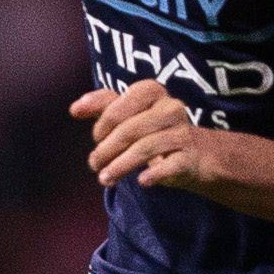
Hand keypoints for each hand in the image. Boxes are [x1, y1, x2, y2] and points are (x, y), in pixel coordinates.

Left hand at [71, 79, 226, 191]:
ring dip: (120, 166)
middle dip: (106, 150)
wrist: (199, 154)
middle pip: (129, 129)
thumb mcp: (130, 114)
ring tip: (105, 179)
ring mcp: (183, 133)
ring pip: (145, 148)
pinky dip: (153, 174)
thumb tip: (74, 108)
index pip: (118, 106)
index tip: (96, 139)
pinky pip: (170, 166)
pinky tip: (141, 181)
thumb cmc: (156, 131)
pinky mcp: (190, 158)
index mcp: (152, 91)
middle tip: (94, 165)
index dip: (102, 125)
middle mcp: (170, 108)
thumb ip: (103, 107)